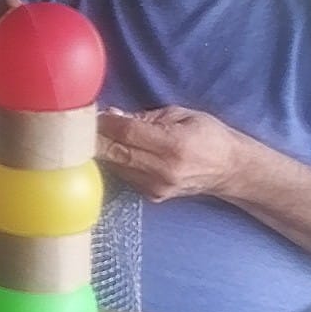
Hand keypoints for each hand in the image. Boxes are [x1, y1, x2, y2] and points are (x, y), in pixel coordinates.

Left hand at [96, 106, 244, 201]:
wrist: (230, 170)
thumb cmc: (208, 135)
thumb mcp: (181, 115)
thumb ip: (145, 117)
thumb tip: (112, 115)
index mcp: (173, 144)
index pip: (127, 134)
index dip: (104, 123)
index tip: (90, 114)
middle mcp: (163, 170)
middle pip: (116, 153)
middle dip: (95, 139)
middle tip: (80, 126)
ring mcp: (157, 187)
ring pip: (116, 167)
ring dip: (103, 151)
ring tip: (96, 135)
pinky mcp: (153, 197)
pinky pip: (125, 176)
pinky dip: (117, 162)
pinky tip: (116, 151)